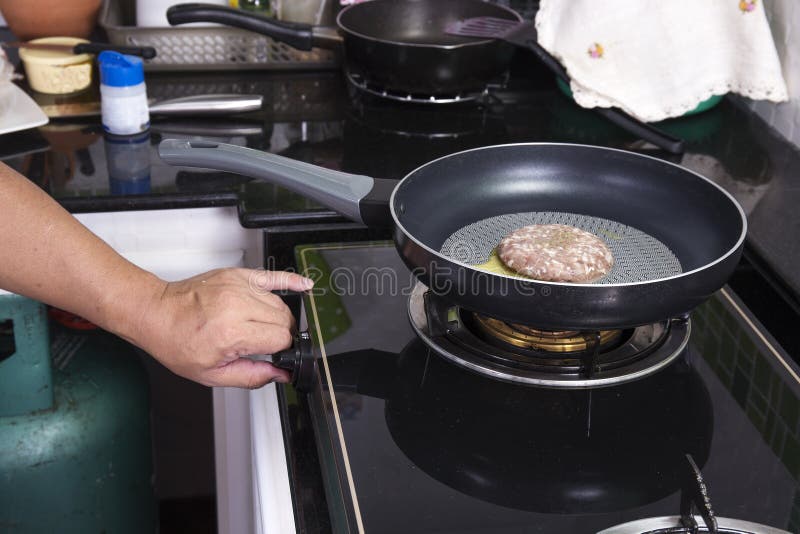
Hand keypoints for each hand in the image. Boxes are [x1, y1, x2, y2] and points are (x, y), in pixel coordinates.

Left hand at [135, 268, 313, 387]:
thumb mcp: (211, 374)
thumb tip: (281, 374)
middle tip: (267, 344)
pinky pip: (272, 276)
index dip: (282, 351)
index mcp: (232, 333)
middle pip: (285, 320)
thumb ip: (252, 376)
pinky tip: (305, 285)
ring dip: (280, 318)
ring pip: (280, 304)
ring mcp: (238, 287)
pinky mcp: (237, 275)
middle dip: (283, 336)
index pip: (281, 339)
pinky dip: (291, 281)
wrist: (156, 314)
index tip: (276, 356)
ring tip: (263, 327)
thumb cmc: (176, 342)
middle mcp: (237, 306)